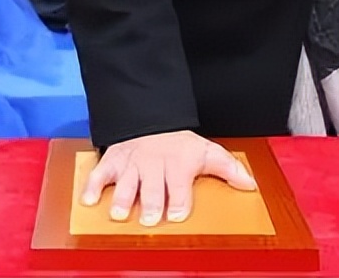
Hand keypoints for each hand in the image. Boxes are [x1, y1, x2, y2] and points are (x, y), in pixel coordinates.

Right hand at [82, 131, 255, 225]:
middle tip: (148, 218)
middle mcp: (152, 163)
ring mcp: (131, 163)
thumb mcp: (206, 151)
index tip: (177, 214)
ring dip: (121, 197)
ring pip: (126, 181)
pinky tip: (89, 200)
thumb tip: (249, 184)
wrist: (150, 120)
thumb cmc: (179, 145)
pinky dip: (93, 185)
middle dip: (149, 202)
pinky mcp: (113, 161)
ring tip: (118, 214)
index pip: (178, 184)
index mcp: (176, 163)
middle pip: (151, 186)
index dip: (178, 200)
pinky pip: (100, 172)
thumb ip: (227, 167)